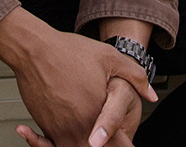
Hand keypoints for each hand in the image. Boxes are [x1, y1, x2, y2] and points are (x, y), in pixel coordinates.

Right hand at [0, 10, 155, 146]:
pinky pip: (56, 146)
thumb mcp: (110, 57)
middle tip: (112, 138)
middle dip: (107, 145)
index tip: (127, 142)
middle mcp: (77, 128)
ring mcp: (59, 129)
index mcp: (96, 114)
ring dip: (85, 145)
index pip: (118, 144)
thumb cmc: (69, 51)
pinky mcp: (45, 126)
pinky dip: (64, 144)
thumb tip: (151, 95)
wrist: (34, 49)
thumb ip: (136, 77)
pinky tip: (72, 137)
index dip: (124, 145)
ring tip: (92, 139)